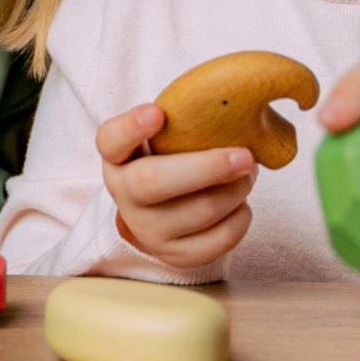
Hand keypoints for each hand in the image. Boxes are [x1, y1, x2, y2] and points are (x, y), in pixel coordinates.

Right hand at [97, 104, 256, 270]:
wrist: (160, 215)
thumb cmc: (170, 161)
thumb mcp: (163, 139)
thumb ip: (182, 121)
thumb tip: (236, 105)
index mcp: (118, 158)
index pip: (111, 140)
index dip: (132, 127)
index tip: (157, 113)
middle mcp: (124, 195)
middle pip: (153, 182)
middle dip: (207, 167)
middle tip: (245, 155)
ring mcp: (147, 230)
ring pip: (200, 211)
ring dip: (236, 190)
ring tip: (248, 173)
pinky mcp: (175, 255)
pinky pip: (219, 239)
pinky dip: (241, 217)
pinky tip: (241, 202)